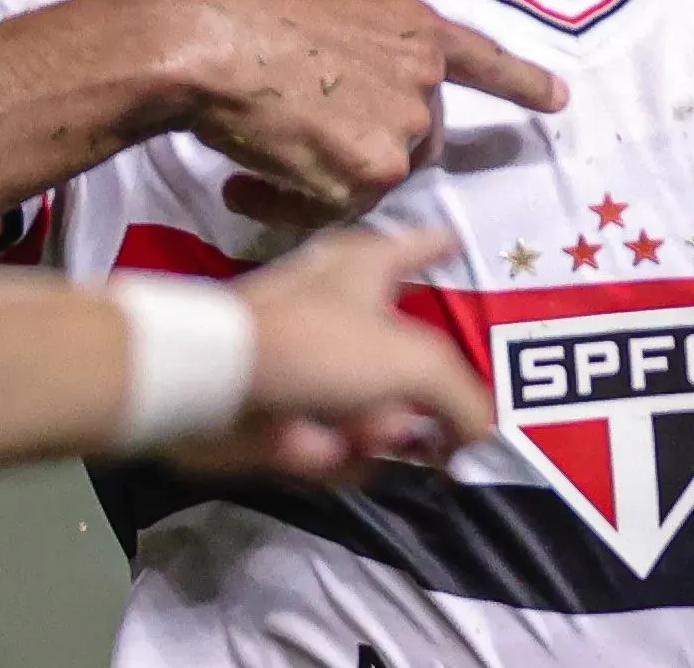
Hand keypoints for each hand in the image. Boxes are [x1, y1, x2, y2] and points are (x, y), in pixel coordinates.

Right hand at [157, 0, 564, 226]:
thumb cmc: (253, 24)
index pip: (482, 59)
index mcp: (416, 30)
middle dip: (374, 150)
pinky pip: (336, 212)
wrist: (213, 44)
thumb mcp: (340, 16)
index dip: (521, 82)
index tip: (559, 99)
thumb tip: (375, 107)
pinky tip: (247, 181)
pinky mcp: (372, 175)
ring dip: (324, 180)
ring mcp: (402, 129)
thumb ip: (378, 55)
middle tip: (306, 136)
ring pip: (376, 179)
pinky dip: (288, 205)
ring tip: (265, 151)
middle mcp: (423, 78)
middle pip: (419, 142)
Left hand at [162, 227, 490, 481]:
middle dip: (419, 394)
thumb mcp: (413, 364)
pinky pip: (329, 435)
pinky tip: (315, 449)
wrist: (213, 385)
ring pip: (369, 403)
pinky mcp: (280, 405)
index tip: (457, 244)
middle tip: (440, 427)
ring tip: (357, 437)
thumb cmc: (316, 346)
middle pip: (402, 349)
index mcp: (365, 265)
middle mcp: (336, 304)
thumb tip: (480, 431)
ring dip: (372, 430)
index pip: (416, 245)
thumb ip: (459, 396)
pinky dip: (329, 451)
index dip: (439, 245)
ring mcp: (305, 358)